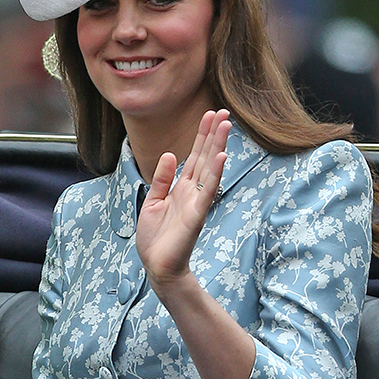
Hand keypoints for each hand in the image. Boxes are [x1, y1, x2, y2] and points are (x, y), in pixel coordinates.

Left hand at [136, 109, 231, 291]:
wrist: (157, 266)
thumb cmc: (156, 238)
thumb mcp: (152, 202)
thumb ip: (161, 179)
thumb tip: (171, 154)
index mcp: (181, 188)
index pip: (194, 156)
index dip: (202, 136)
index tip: (210, 115)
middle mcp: (192, 192)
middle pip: (205, 157)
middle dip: (213, 134)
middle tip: (224, 111)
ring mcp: (196, 202)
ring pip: (209, 169)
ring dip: (218, 146)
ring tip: (226, 125)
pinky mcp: (196, 215)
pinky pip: (207, 192)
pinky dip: (214, 174)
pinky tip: (221, 157)